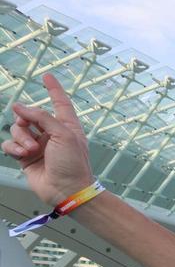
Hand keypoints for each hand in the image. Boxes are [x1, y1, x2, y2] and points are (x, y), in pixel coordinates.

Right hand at [1, 74, 95, 203]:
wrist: (66, 190)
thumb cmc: (73, 164)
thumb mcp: (63, 135)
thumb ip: (42, 117)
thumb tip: (20, 107)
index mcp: (67, 127)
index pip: (60, 103)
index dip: (53, 89)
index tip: (47, 75)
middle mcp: (52, 134)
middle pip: (30, 115)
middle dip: (25, 118)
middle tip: (26, 124)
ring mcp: (38, 145)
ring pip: (18, 129)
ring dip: (20, 137)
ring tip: (30, 149)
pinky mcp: (26, 157)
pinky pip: (10, 144)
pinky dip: (12, 147)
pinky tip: (21, 154)